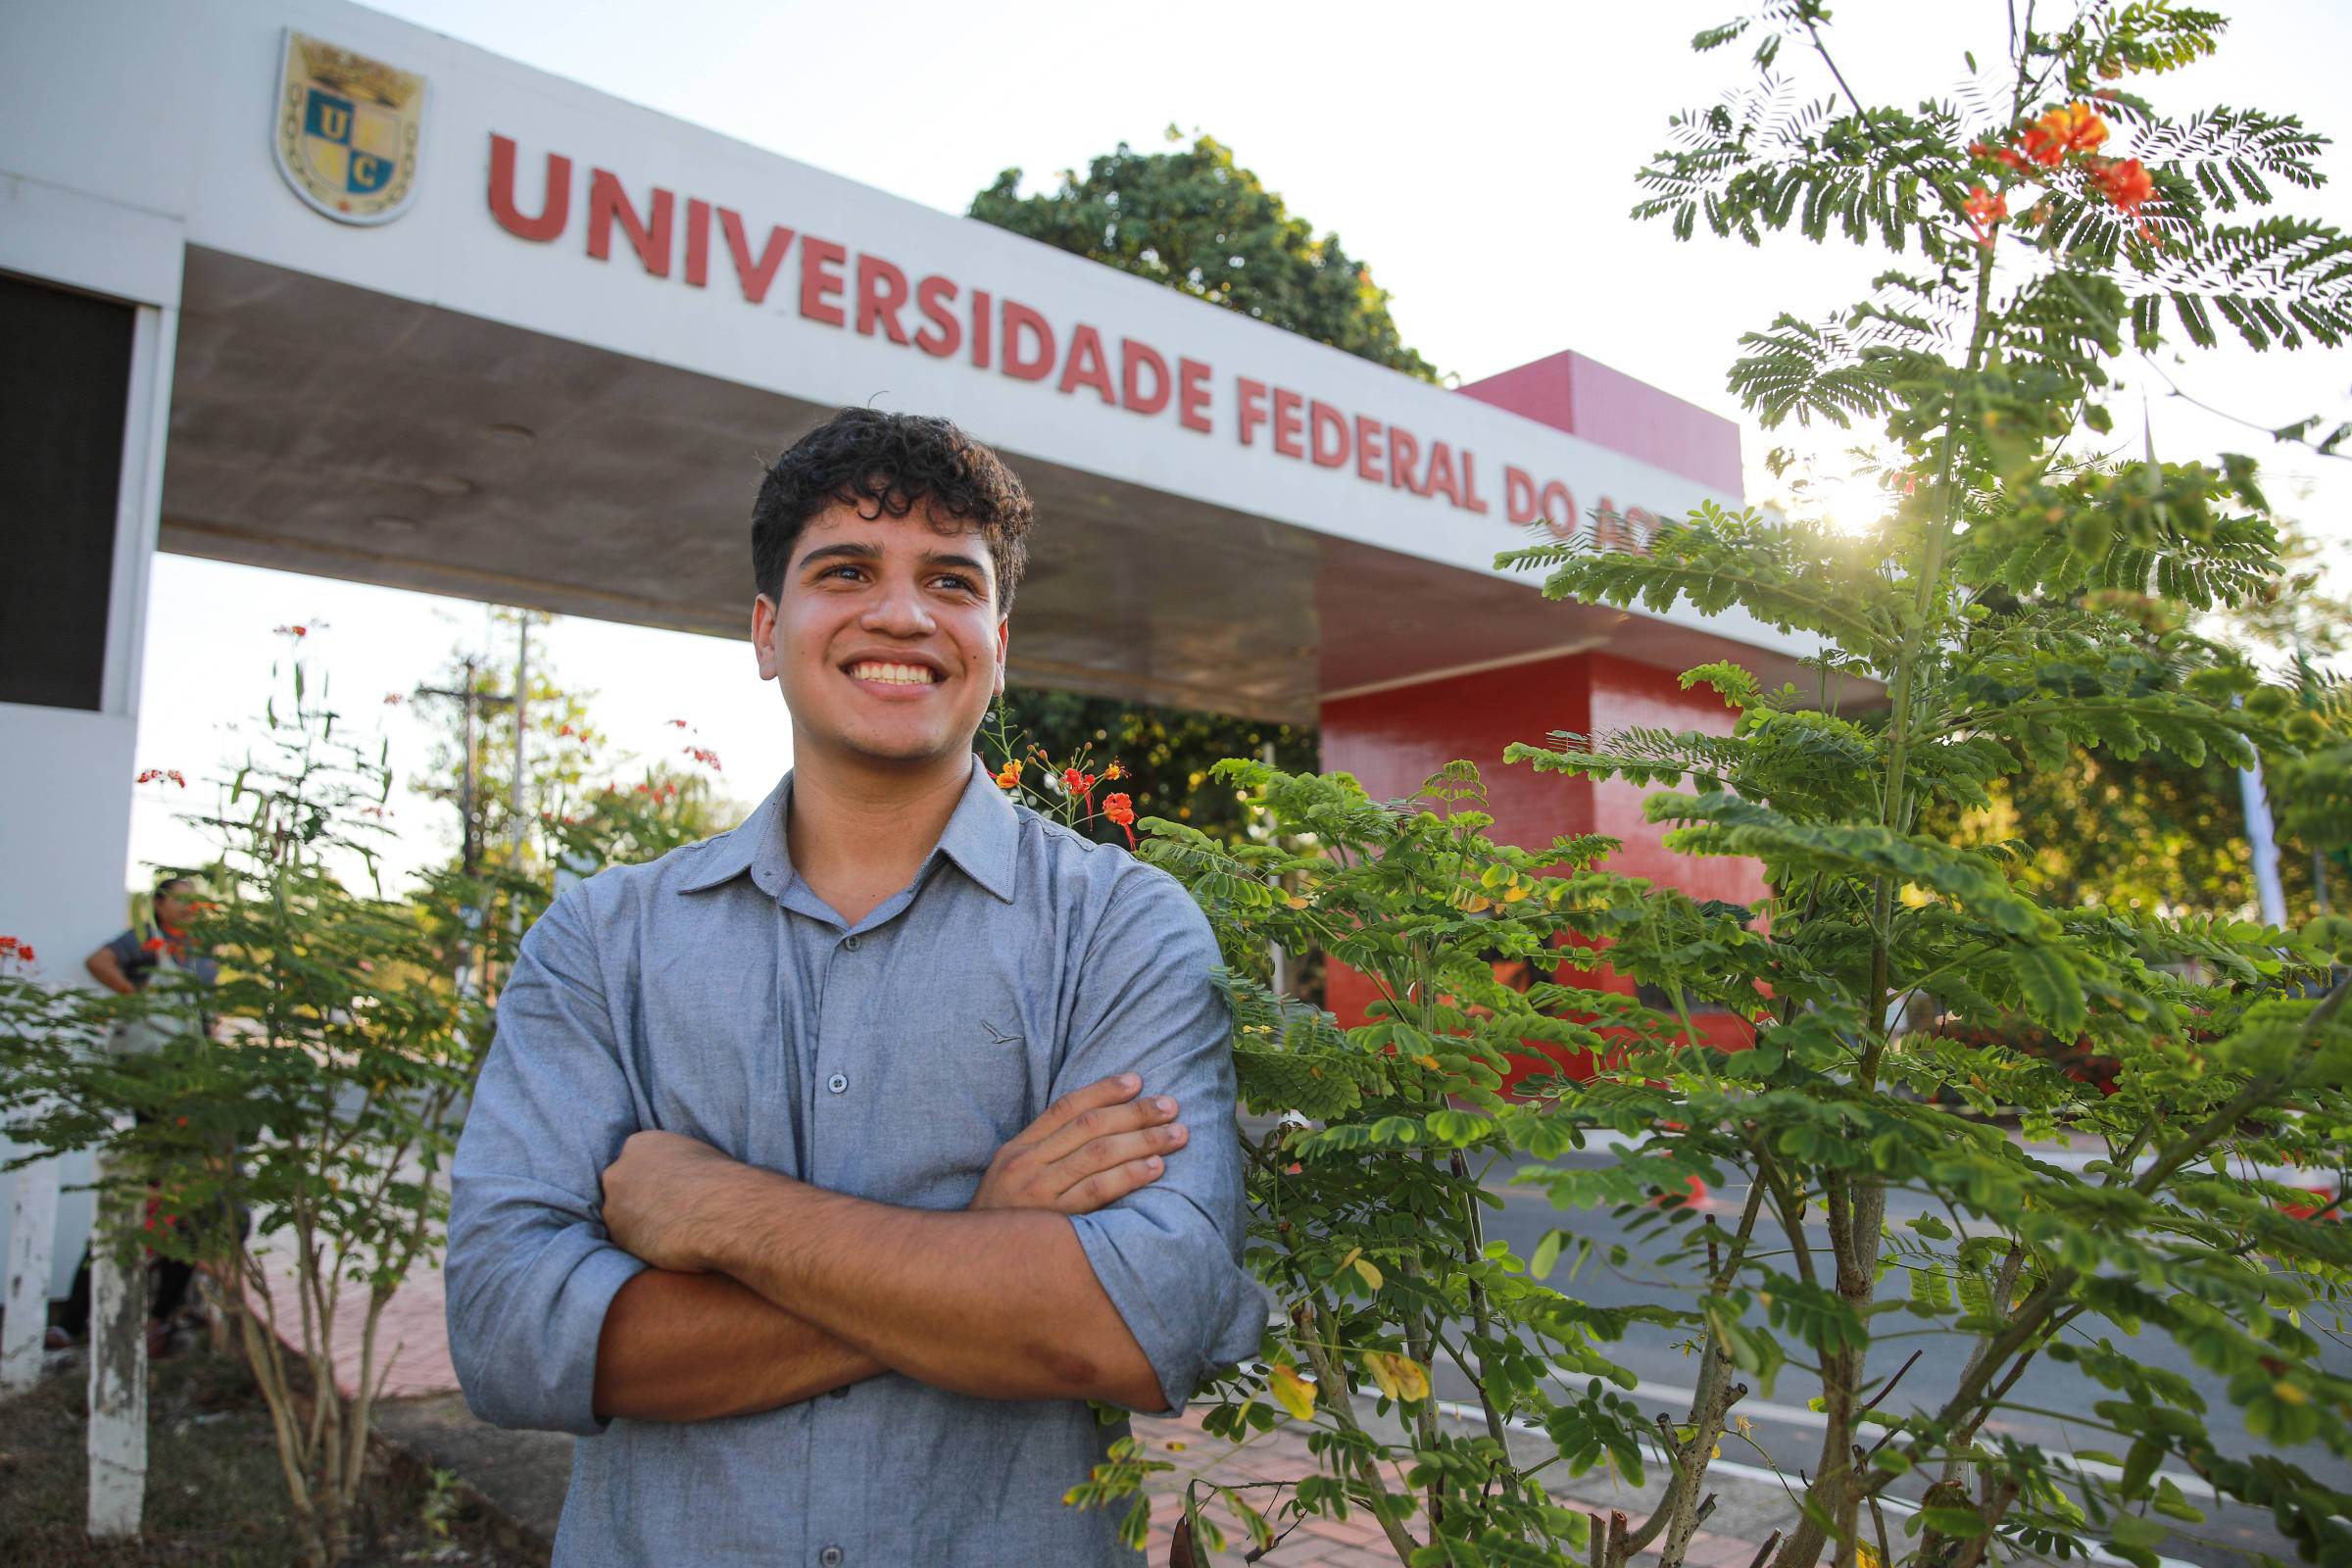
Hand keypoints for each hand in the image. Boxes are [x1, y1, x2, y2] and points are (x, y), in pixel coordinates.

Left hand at [600, 1129, 754, 1271]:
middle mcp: (618, 1171)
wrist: (722, 1212)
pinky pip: (628, 1239)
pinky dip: (644, 1242)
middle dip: (638, 1196)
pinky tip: (668, 1243)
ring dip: (640, 1221)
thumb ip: (672, 1161)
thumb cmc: (719, 1181)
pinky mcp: (618, 1236)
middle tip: (666, 1210)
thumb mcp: (695, 1153)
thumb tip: (672, 1173)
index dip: (652, 1176)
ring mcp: (613, 1205)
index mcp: (639, 1144)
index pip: (635, 1160)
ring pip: (622, 1214)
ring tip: (671, 1229)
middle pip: (621, 1185)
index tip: (667, 1188)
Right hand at [971, 1073, 1186, 1213]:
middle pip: (1090, 1126)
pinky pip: (1098, 1191)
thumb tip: (1093, 1131)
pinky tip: (1156, 1167)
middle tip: (1171, 1106)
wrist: (970, 1267)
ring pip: (1099, 1154)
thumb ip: (1043, 1155)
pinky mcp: (1054, 1221)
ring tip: (1176, 1134)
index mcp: (1018, 1149)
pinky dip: (1130, 1175)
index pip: (1066, 1107)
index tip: (1137, 1081)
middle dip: (1135, 1113)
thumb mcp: (1008, 1180)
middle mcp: (1027, 1164)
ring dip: (1143, 1141)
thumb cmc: (1002, 1222)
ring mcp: (1039, 1192)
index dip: (1104, 1090)